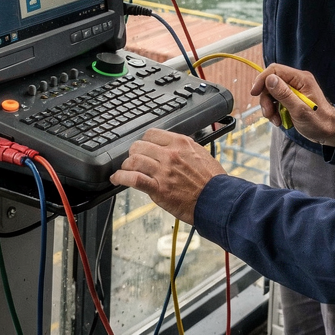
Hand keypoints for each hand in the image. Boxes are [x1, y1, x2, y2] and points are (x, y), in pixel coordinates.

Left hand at [110, 129, 225, 224]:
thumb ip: (183, 148)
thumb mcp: (200, 153)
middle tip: (133, 159)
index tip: (143, 146)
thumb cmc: (212, 180)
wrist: (217, 200)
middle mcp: (170, 154)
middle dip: (133, 153)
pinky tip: (117, 178)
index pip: (152, 133)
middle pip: (139, 146)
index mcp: (180, 143)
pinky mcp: (158, 189)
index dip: (144, 140)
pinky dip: (121, 177)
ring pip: (133, 160)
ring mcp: (163, 171)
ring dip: (126, 165)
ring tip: (125, 169)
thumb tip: (172, 146)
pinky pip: (133, 179)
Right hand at [251, 64, 334, 145]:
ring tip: (276, 120)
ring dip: (270, 107)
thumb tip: (269, 79)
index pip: (275, 70)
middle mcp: (297, 81)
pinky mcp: (292, 98)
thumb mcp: (299, 110)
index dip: (262, 79)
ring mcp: (294, 89)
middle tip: (269, 114)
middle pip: (271, 82)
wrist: (329, 132)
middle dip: (266, 98)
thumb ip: (284, 94)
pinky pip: (276, 100)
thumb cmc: (318, 122)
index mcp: (300, 79)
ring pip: (272, 92)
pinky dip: (274, 110)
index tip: (254, 93)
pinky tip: (279, 120)